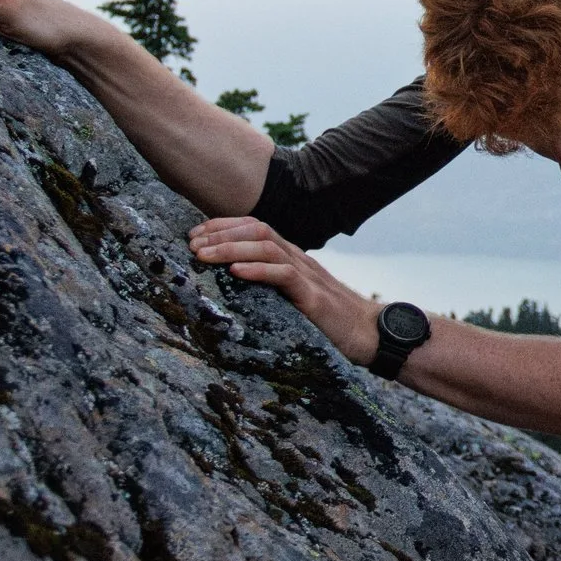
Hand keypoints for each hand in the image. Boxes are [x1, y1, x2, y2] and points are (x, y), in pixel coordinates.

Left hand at [188, 217, 374, 361]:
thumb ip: (270, 287)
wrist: (369, 334)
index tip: (195, 234)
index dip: (223, 226)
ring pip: (266, 247)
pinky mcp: (314, 296)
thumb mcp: (293, 298)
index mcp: (291, 258)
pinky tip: (235, 272)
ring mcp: (307, 275)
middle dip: (219, 234)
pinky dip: (258, 271)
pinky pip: (285, 275)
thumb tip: (233, 285)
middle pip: (256, 231)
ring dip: (230, 248)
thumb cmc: (329, 321)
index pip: (255, 228)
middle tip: (191, 244)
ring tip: (204, 255)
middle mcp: (298, 259)